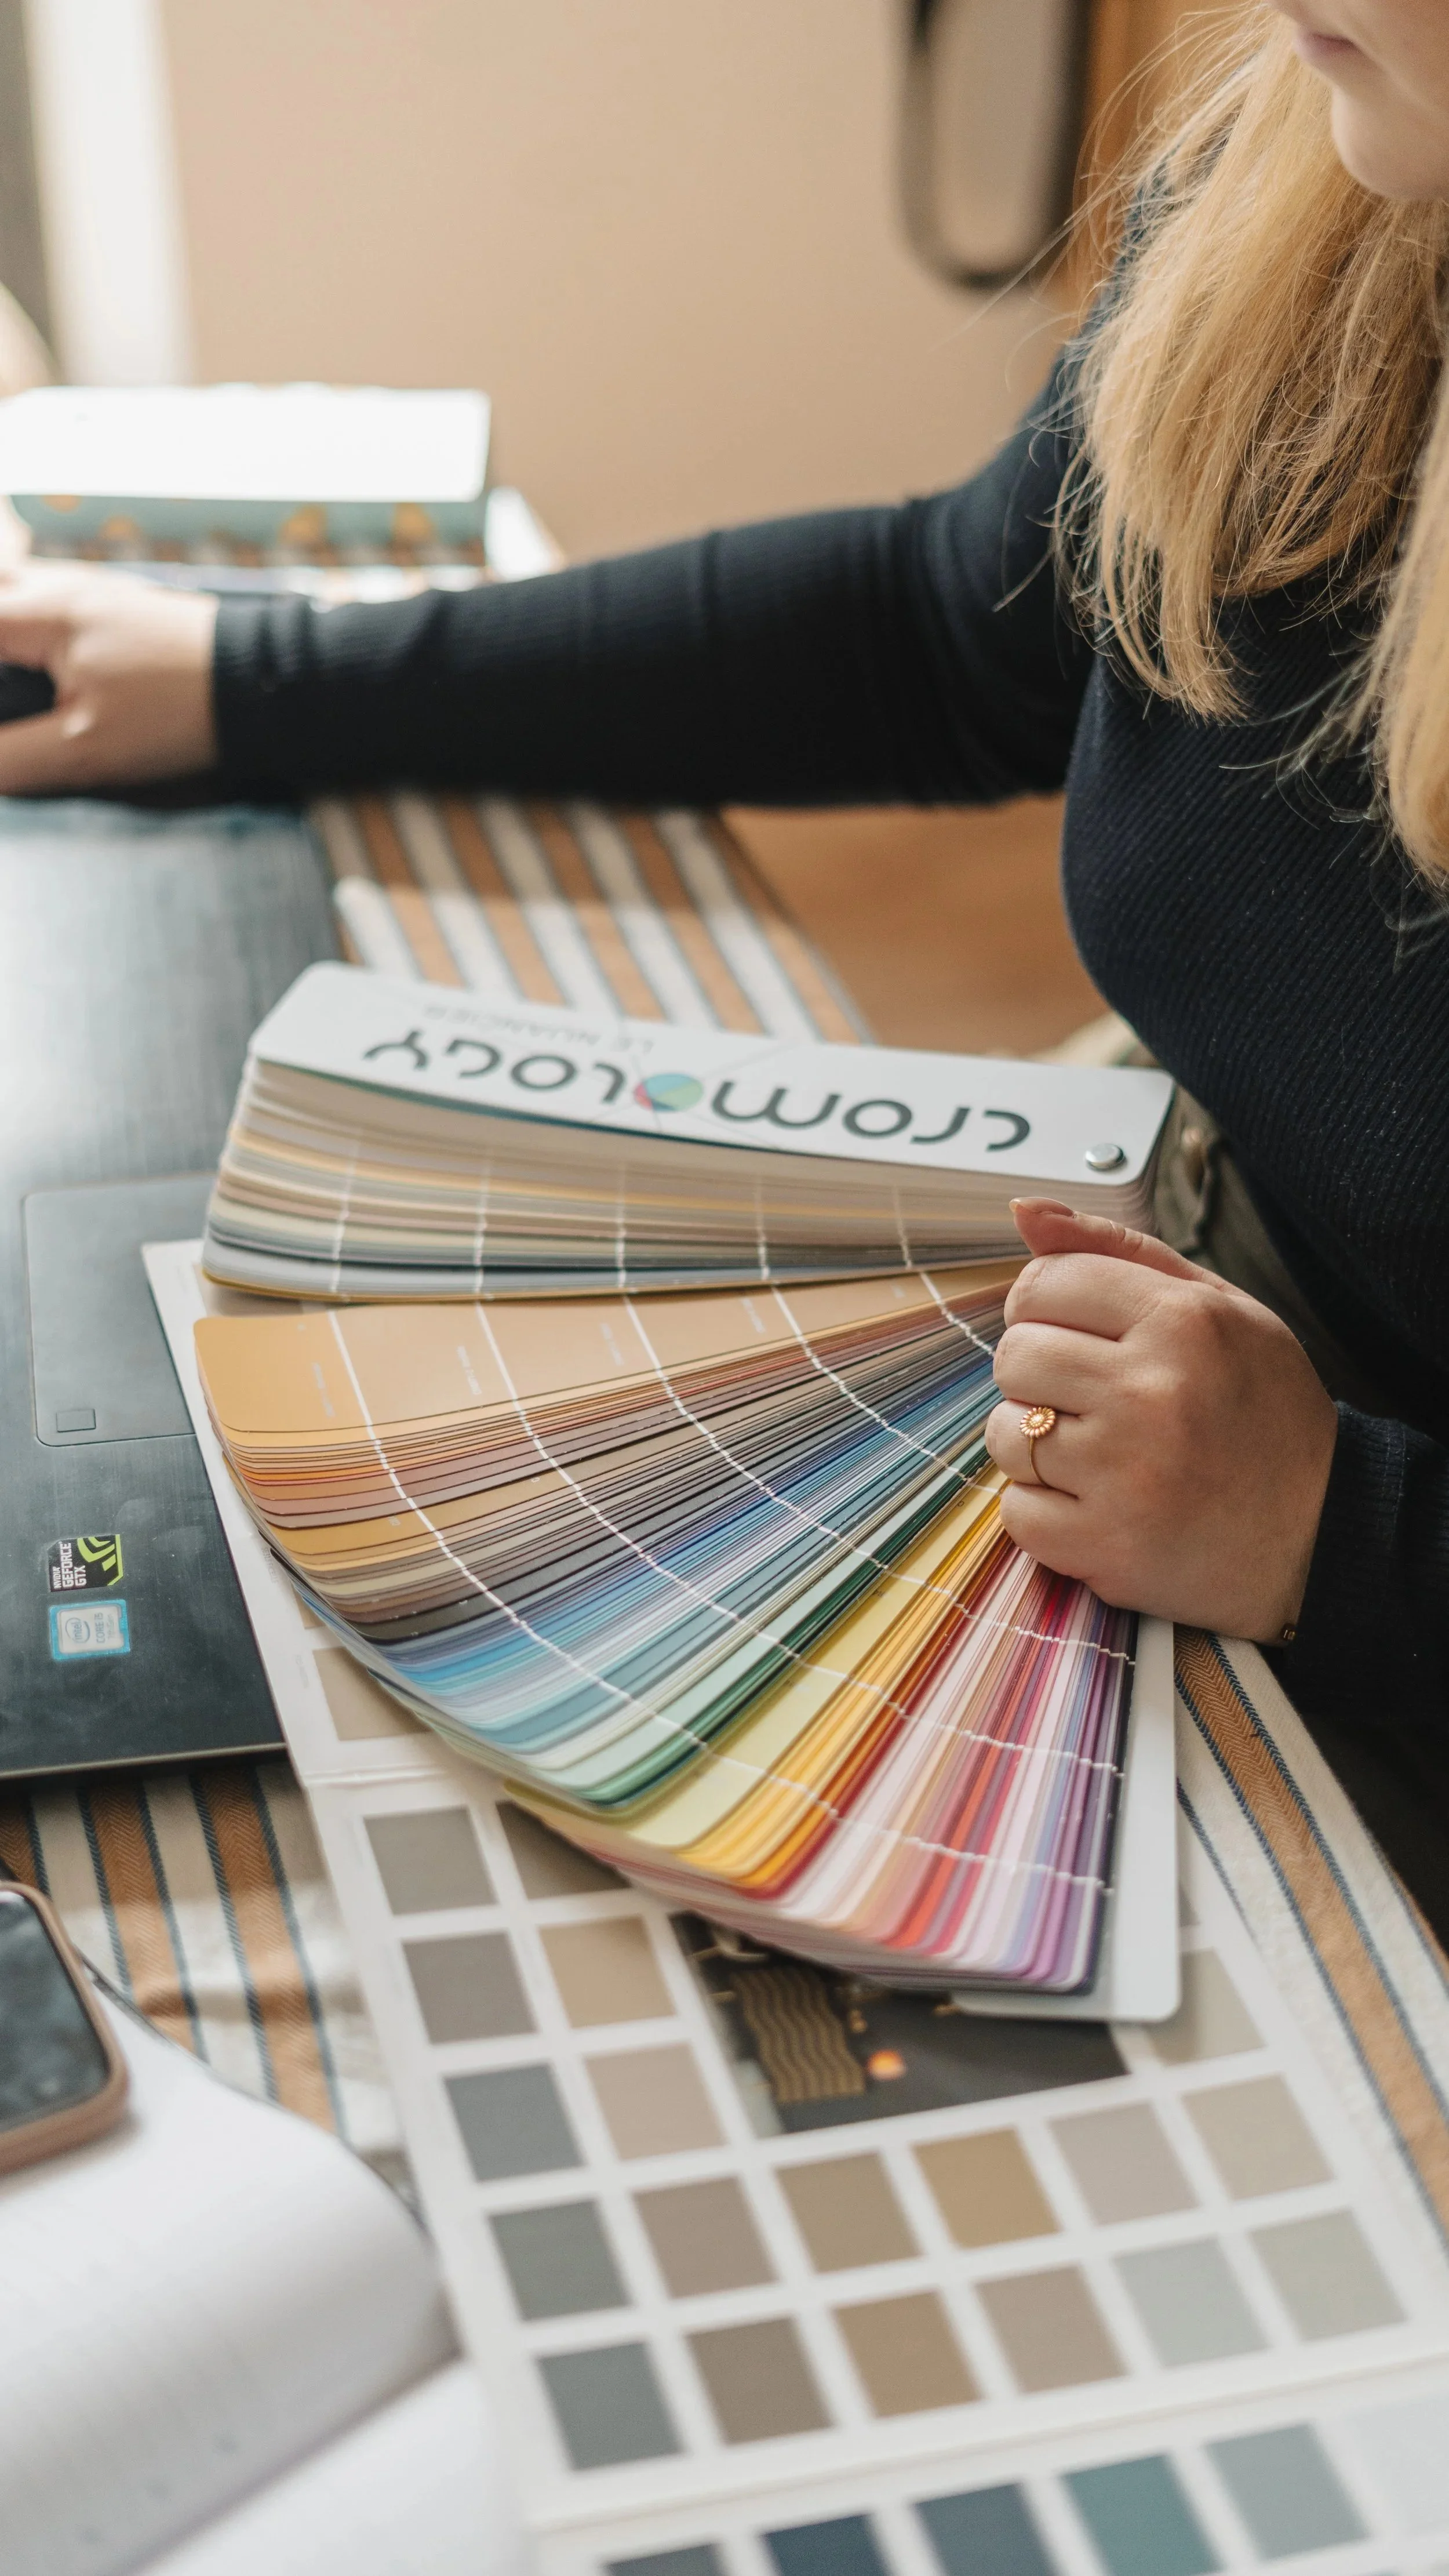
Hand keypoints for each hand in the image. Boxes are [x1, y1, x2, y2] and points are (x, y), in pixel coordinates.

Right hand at [0, 563, 217, 790]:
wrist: (268, 681)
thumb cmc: (180, 712)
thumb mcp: (87, 751)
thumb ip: (12, 758)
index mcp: (41, 614)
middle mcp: (58, 586)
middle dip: (1, 653)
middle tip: (8, 709)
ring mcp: (89, 589)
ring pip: (14, 590)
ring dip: (8, 623)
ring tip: (16, 697)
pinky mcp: (116, 604)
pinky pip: (45, 600)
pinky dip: (23, 622)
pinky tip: (34, 668)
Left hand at [984, 1197, 1337, 1639]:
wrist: (1323, 1530)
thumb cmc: (1261, 1409)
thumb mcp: (1217, 1306)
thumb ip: (1116, 1251)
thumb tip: (1023, 1211)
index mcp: (1182, 1321)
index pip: (1042, 1283)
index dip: (1045, 1308)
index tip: (1078, 1335)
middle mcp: (1150, 1393)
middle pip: (1014, 1354)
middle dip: (1038, 1374)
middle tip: (1092, 1398)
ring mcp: (1125, 1475)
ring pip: (1004, 1434)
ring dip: (1035, 1443)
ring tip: (1098, 1453)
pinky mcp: (1106, 1546)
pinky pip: (1016, 1511)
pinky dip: (1043, 1510)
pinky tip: (1096, 1502)